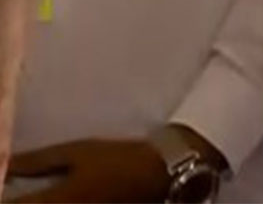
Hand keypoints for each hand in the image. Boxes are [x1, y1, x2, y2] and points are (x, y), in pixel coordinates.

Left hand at [8, 138, 168, 202]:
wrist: (160, 173)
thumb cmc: (118, 159)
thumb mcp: (78, 152)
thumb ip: (38, 162)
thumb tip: (7, 163)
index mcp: (54, 202)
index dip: (3, 196)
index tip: (1, 184)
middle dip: (15, 199)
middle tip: (13, 189)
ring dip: (35, 201)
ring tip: (30, 194)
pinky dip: (51, 203)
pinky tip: (53, 197)